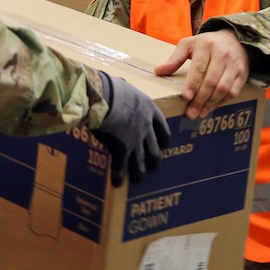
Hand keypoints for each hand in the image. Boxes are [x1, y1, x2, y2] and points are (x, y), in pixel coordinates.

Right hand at [94, 70, 169, 186]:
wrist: (104, 99)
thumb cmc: (110, 88)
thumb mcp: (123, 86)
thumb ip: (125, 92)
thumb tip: (119, 86)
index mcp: (148, 108)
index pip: (161, 125)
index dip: (163, 136)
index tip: (166, 144)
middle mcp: (145, 126)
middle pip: (153, 146)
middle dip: (155, 157)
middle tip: (156, 165)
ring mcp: (134, 140)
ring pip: (140, 159)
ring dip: (139, 170)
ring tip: (140, 179)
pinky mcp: (121, 149)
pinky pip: (120, 165)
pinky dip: (118, 175)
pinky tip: (117, 182)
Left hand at [154, 29, 249, 119]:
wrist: (234, 39)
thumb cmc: (206, 44)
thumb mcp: (188, 45)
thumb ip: (174, 59)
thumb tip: (158, 71)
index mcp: (206, 45)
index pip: (199, 67)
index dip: (192, 84)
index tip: (185, 97)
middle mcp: (222, 54)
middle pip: (211, 81)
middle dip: (200, 99)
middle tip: (190, 113)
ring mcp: (234, 64)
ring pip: (223, 88)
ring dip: (211, 103)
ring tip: (200, 112)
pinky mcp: (242, 74)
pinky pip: (233, 91)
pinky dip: (222, 102)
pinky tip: (211, 107)